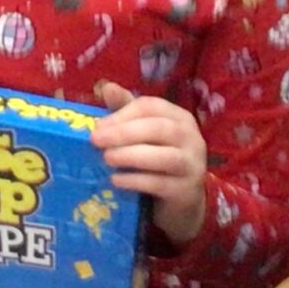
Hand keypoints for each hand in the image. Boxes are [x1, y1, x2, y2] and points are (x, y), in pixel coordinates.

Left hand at [90, 82, 207, 244]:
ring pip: (164, 156)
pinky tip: (116, 180)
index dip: (123, 114)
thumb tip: (107, 86)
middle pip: (159, 128)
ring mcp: (192, 164)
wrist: (182, 200)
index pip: (152, 106)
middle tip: (96, 140)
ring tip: (106, 158)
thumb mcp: (143, 134)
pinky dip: (136, 181)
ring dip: (131, 156)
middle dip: (124, 133)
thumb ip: (126, 111)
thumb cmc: (157, 158)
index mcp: (179, 117)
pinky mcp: (186, 190)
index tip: (98, 125)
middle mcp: (191, 137)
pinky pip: (161, 183)